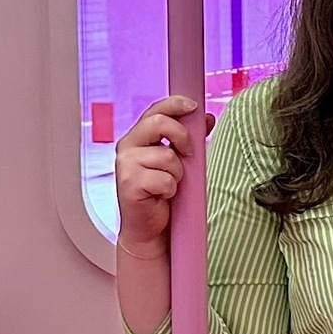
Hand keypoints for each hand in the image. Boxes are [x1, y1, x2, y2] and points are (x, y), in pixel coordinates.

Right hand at [112, 96, 199, 259]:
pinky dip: (170, 189)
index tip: (193, 107)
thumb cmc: (162, 194)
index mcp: (138, 137)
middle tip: (188, 153)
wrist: (150, 229)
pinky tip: (161, 196)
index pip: (155, 110)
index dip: (175, 104)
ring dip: (177, 173)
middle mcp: (127, 147)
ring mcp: (125, 165)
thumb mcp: (179, 161)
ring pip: (167, 155)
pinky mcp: (129, 183)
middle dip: (182, 136)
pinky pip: (165, 179)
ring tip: (169, 185)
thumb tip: (206, 118)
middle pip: (158, 122)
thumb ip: (188, 138)